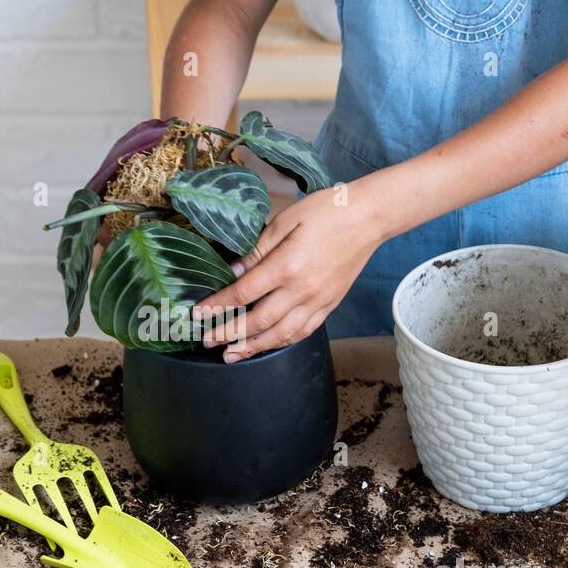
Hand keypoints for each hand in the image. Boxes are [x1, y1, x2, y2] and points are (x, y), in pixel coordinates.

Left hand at [194, 184, 385, 362]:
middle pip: (258, 321)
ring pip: (281, 334)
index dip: (219, 306)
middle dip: (229, 333)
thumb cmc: (326, 212)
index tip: (199, 314)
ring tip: (231, 355)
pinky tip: (267, 345)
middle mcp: (302, 290)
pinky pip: (304, 331)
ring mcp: (318, 301)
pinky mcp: (330, 305)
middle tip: (207, 341)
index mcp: (287, 266)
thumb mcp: (285, 220)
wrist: (368, 218)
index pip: (244, 294)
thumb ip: (258, 249)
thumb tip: (234, 271)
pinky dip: (283, 342)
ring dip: (253, 347)